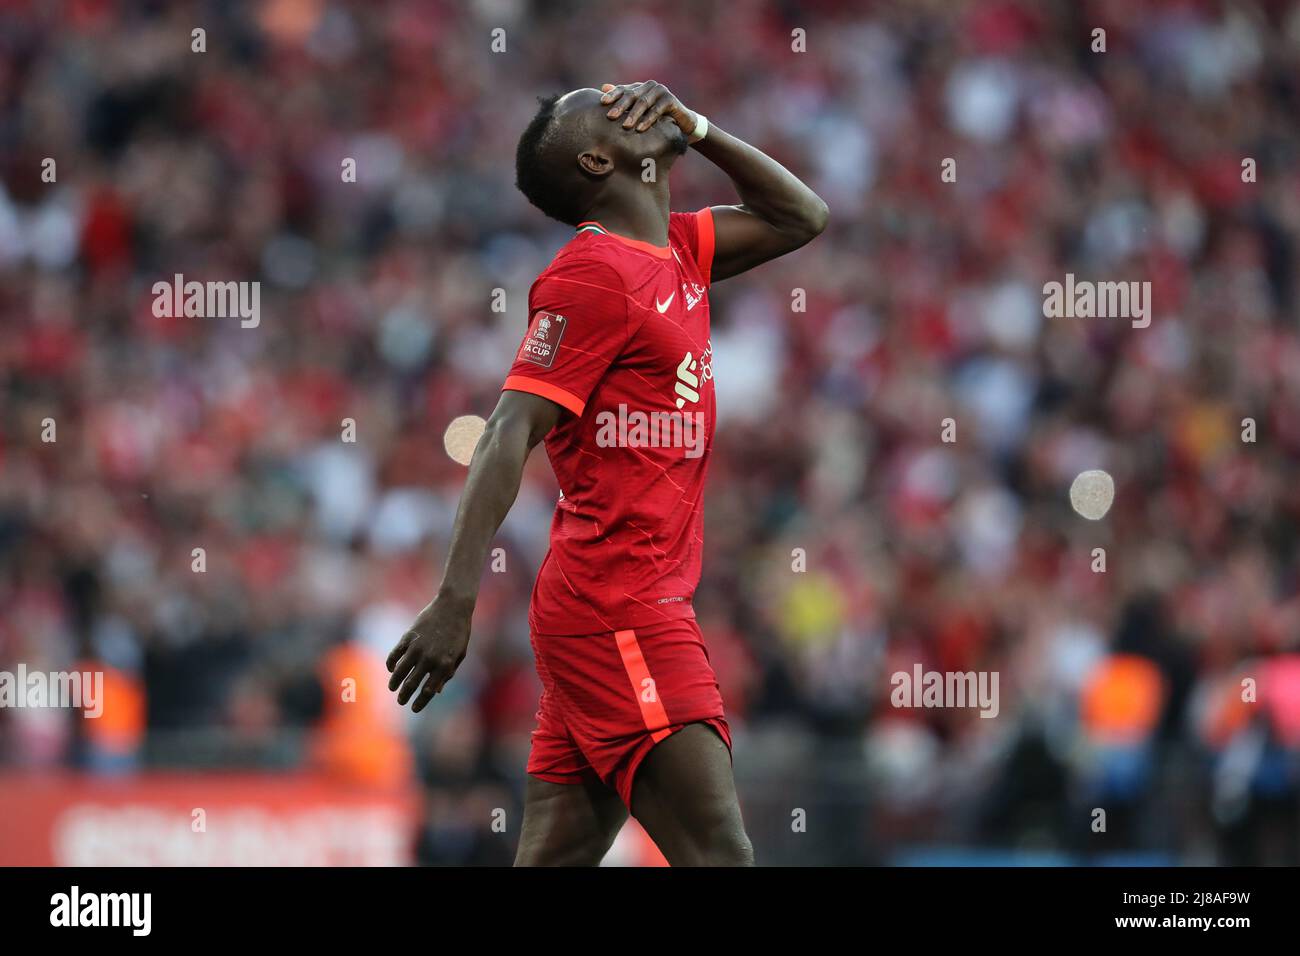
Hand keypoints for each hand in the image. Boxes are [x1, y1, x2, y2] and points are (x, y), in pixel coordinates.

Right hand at [386, 593, 471, 712]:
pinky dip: (391, 664)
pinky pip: (395, 654)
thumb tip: (436, 691)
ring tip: (392, 688)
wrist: (453, 607)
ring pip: (400, 671)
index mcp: (445, 665)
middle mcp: (430, 659)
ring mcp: (418, 647)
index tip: (414, 708)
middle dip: (405, 696)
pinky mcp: (409, 637)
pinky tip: (391, 669)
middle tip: (400, 701)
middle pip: (412, 684)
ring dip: (395, 683)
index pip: (429, 691)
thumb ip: (448, 673)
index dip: (420, 702)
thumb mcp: (459, 654)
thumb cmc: (459, 632)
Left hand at [600, 80, 698, 134]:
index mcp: (639, 87)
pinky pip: (657, 110)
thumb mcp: (638, 110)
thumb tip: (603, 87)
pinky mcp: (670, 99)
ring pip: (643, 102)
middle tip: (610, 116)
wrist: (681, 123)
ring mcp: (660, 91)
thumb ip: (623, 99)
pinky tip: (640, 128)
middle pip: (632, 95)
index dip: (612, 95)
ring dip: (634, 114)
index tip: (602, 103)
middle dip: (620, 106)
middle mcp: (649, 86)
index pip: (623, 89)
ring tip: (625, 126)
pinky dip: (648, 119)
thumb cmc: (656, 118)